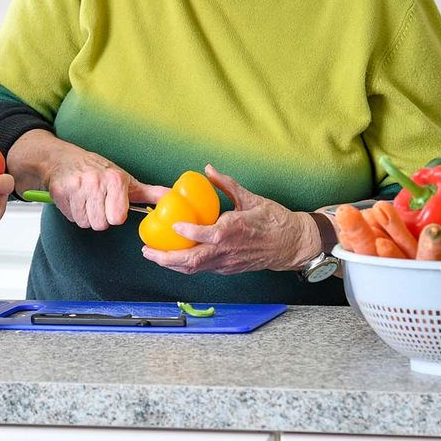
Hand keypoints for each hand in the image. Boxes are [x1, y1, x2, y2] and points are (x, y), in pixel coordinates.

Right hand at [41, 146, 167, 230]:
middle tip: (97, 202)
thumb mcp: (126, 180)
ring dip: (85, 215)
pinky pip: (71, 217)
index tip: (112, 205)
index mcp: (115, 180)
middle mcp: (96, 181)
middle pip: (100, 224)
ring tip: (86, 200)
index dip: (115, 215)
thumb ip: (150, 193)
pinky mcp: (61, 192)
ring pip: (85, 222)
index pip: (117, 218)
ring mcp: (76, 186)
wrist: (65, 159)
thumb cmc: (98, 171)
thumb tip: (172, 198)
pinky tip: (75, 199)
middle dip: (99, 217)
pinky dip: (72, 211)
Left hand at [142, 165, 313, 274]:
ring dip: (172, 265)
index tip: (173, 225)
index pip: (207, 235)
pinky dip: (185, 266)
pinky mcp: (228, 268)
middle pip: (193, 260)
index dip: (188, 232)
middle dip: (167, 258)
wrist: (292, 244)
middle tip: (148, 251)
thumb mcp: (252, 198)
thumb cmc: (275, 221)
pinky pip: (202, 269)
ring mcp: (227, 262)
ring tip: (154, 256)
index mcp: (234, 230)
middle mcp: (228, 250)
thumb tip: (208, 170)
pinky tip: (173, 258)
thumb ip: (227, 185)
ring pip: (195, 269)